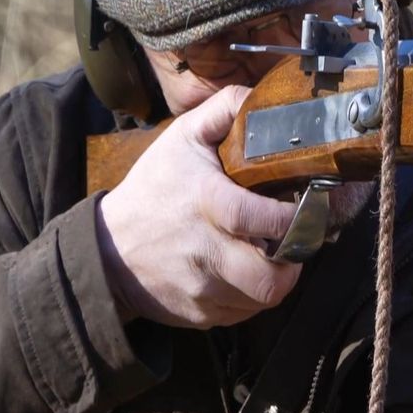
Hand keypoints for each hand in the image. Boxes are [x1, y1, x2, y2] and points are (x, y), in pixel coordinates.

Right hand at [96, 86, 301, 327]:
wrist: (105, 251)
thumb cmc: (153, 189)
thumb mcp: (182, 139)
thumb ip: (223, 110)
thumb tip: (259, 97)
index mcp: (205, 204)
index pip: (261, 220)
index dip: (295, 219)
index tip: (307, 208)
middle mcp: (204, 253)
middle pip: (271, 278)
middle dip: (295, 261)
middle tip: (297, 240)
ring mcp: (201, 289)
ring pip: (263, 298)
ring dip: (278, 278)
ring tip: (275, 254)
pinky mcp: (199, 315)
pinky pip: (243, 313)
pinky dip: (253, 295)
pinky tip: (247, 271)